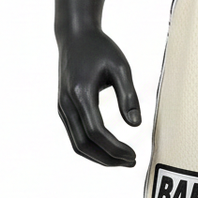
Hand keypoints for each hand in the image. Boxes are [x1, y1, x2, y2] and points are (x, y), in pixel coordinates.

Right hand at [57, 25, 140, 166]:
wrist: (75, 36)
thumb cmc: (100, 49)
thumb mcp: (121, 67)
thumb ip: (128, 96)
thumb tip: (135, 125)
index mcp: (80, 93)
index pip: (96, 131)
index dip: (114, 148)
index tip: (133, 154)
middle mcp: (67, 103)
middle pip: (83, 144)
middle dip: (108, 158)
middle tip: (131, 162)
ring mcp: (63, 107)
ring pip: (77, 143)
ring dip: (99, 156)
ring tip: (123, 159)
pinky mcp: (64, 108)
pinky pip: (75, 136)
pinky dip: (92, 147)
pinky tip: (110, 149)